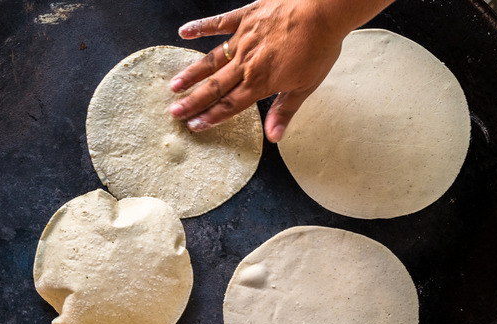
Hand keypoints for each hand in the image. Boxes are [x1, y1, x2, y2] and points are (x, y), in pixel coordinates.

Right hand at [168, 0, 347, 142]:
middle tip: (174, 112)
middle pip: (215, 87)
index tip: (194, 126)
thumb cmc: (318, 48)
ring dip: (192, 73)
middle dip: (193, 101)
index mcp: (260, 82)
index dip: (211, 117)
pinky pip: (218, 23)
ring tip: (174, 85)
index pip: (230, 105)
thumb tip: (273, 137)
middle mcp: (246, 63)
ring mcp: (243, 39)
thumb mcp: (305, 85)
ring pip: (212, 60)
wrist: (322, 11)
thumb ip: (284, 110)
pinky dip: (201, 27)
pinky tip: (184, 32)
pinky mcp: (245, 17)